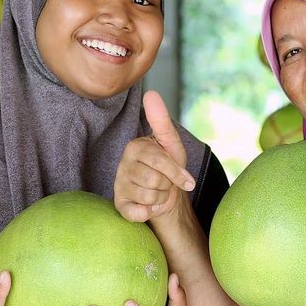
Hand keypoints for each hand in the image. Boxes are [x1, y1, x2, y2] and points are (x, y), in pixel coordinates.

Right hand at [114, 90, 195, 222]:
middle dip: (168, 185)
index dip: (177, 173)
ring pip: (148, 196)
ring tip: (158, 192)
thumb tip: (151, 93)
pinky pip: (136, 212)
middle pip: (154, 180)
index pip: (160, 161)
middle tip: (166, 183)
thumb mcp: (171, 144)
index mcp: (135, 147)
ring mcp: (119, 185)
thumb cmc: (169, 168)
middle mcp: (123, 164)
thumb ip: (162, 121)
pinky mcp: (119, 204)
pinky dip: (148, 212)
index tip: (186, 179)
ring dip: (160, 198)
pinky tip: (148, 206)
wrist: (167, 197)